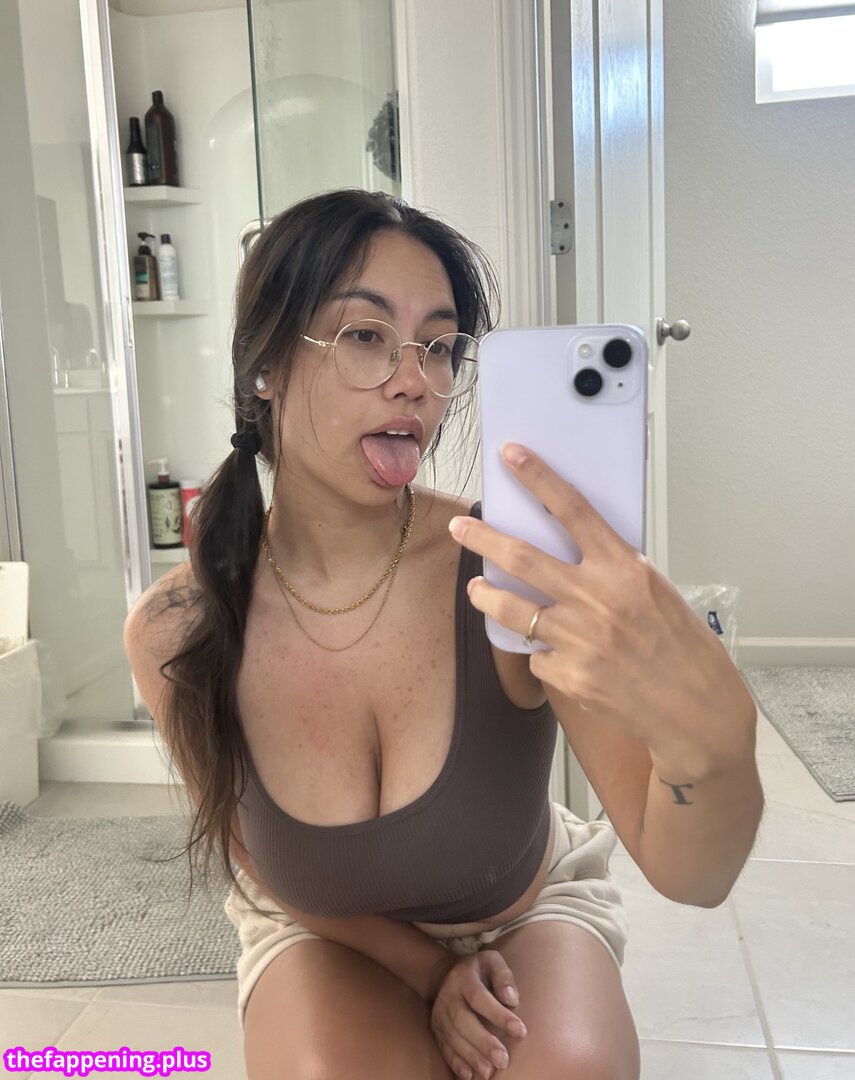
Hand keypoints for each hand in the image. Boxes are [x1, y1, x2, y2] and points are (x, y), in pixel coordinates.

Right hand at [429, 950, 526, 1079]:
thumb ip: (503, 976)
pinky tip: (469, 1075)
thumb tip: (511, 999)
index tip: (520, 1030)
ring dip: (471, 1057)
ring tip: (489, 1072)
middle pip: (463, 1021)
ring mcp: (439, 1014)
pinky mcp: (436, 1030)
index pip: (480, 998)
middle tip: (503, 1060)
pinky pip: (444, 1048)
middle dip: (483, 1042)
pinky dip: (456, 1063)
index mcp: (464, 977)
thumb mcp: (492, 962)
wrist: (446, 975)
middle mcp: (448, 996)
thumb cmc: (479, 971)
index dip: (499, 1015)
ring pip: (453, 1038)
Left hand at [449, 444, 757, 780]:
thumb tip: (573, 551)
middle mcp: (596, 599)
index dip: (537, 477)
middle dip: (482, 537)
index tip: (510, 455)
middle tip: (459, 527)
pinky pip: (536, 654)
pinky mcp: (569, 676)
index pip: (572, 509)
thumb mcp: (656, 591)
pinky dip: (540, 651)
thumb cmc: (684, 648)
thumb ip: (613, 570)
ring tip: (477, 588)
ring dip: (486, 594)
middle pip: (521, 557)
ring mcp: (579, 639)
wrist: (697, 712)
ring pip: (510, 608)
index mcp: (624, 569)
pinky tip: (554, 654)